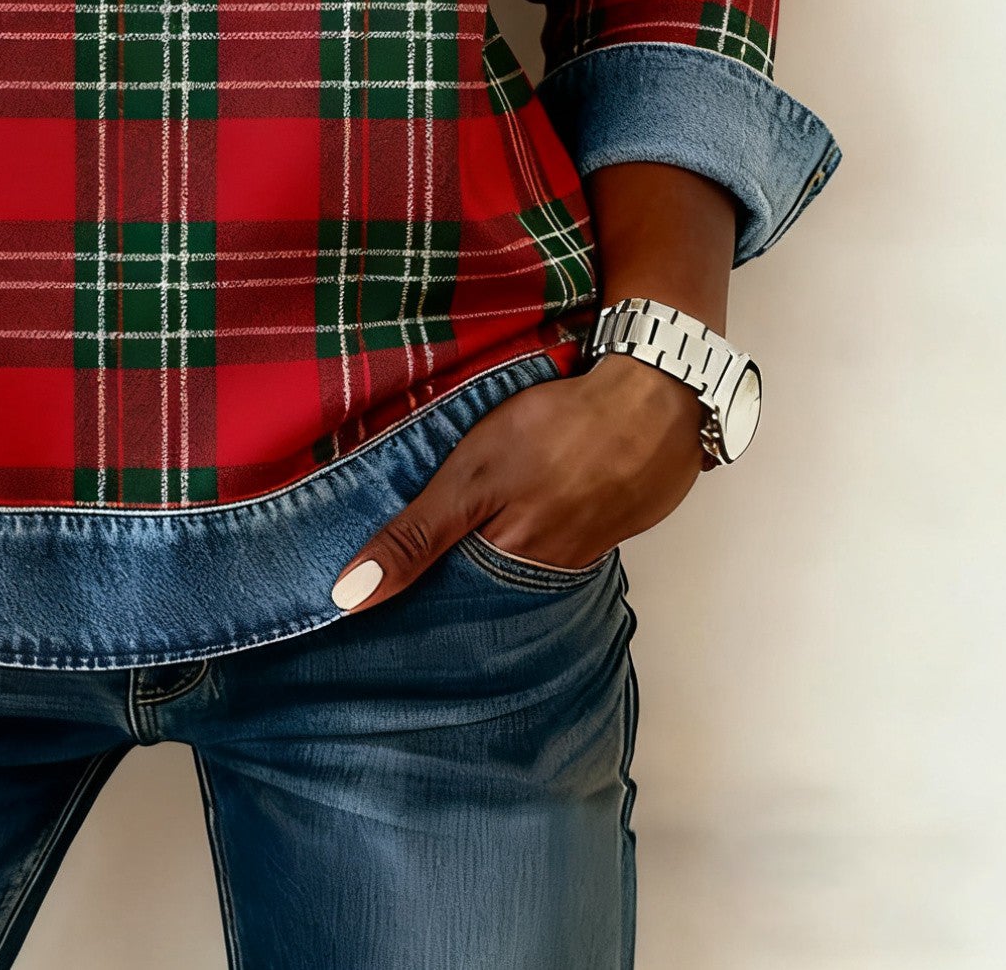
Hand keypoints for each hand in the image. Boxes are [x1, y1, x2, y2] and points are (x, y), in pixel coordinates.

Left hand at [329, 353, 704, 611]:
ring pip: (523, 562)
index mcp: (510, 568)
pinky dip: (535, 526)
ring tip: (460, 534)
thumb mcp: (472, 478)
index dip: (412, 597)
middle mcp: (548, 573)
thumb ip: (415, 536)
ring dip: (494, 552)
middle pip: (487, 588)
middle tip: (406, 565)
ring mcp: (584, 547)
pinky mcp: (606, 522)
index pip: (447, 604)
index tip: (369, 600)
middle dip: (450, 580)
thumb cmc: (559, 433)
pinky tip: (523, 505)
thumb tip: (350, 598)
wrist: (656, 400)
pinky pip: (559, 537)